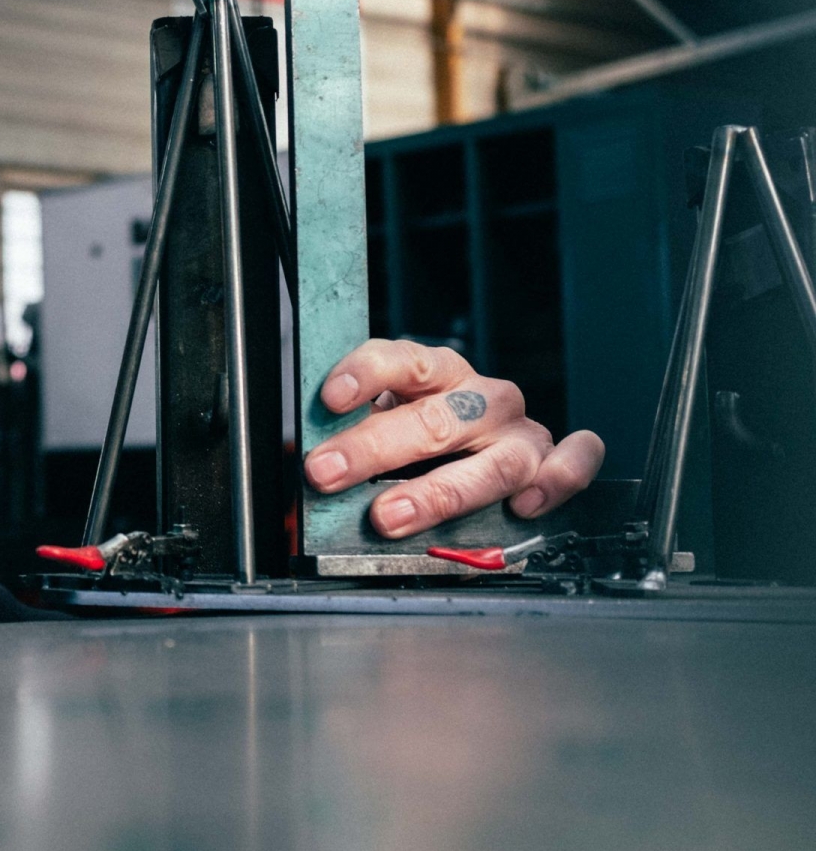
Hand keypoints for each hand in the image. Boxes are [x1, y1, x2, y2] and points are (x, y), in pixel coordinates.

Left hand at [302, 339, 605, 539]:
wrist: (470, 453)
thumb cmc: (415, 442)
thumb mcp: (375, 429)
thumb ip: (346, 439)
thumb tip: (302, 462)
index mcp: (433, 372)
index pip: (399, 360)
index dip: (364, 375)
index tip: (329, 399)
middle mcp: (480, 397)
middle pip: (433, 419)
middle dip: (373, 449)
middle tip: (325, 472)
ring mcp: (519, 431)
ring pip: (491, 461)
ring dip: (437, 492)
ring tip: (388, 516)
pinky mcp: (552, 461)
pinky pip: (574, 462)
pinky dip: (558, 480)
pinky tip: (525, 506)